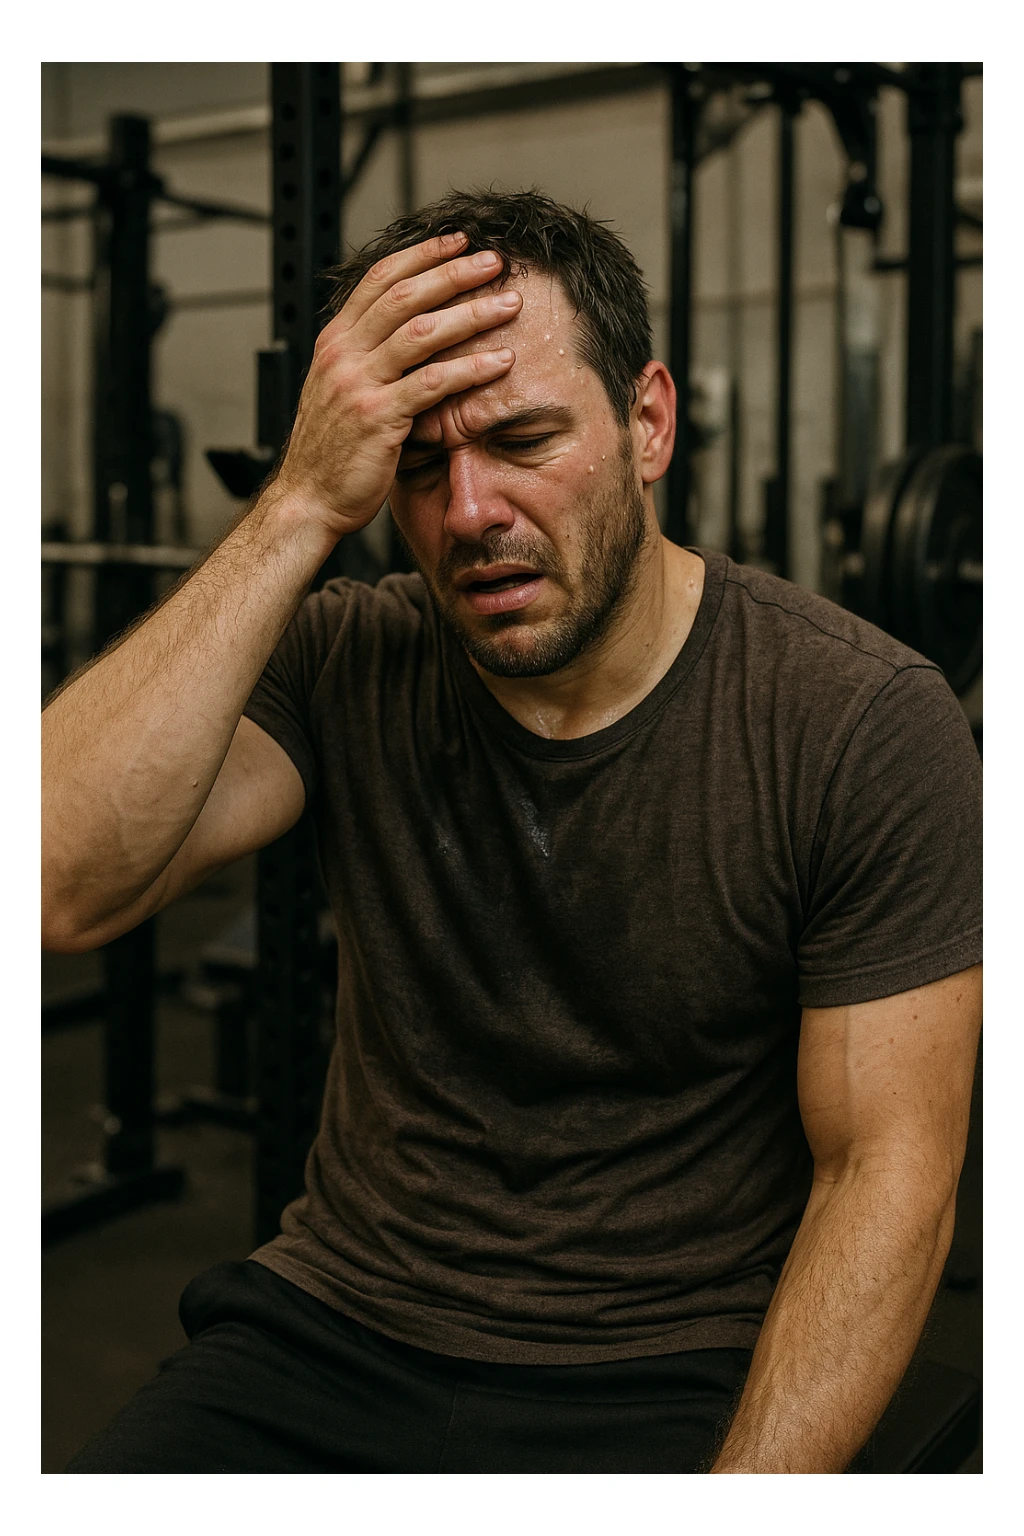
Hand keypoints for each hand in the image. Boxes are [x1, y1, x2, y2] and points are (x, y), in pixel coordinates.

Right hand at [270, 233, 521, 539]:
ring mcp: (359, 384)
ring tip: (508, 306)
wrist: (307, 499)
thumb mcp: (340, 391)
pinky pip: (432, 384)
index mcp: (335, 342)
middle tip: (495, 262)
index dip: (422, 255)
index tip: (459, 243)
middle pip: (405, 295)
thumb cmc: (330, 452)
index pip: (379, 279)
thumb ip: (367, 359)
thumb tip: (404, 334)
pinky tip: (500, 363)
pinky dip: (470, 369)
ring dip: (471, 314)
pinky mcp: (378, 418)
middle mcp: (343, 354)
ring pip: (421, 332)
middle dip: (454, 273)